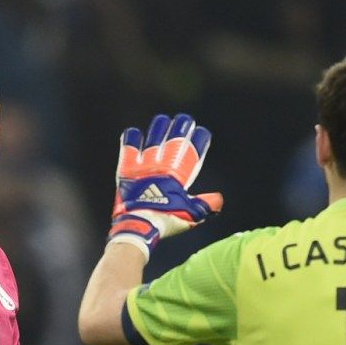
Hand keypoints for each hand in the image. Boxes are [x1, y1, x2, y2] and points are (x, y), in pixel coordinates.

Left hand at [108, 113, 223, 253]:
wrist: (139, 225)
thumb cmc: (166, 221)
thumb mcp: (191, 215)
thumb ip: (205, 204)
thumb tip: (218, 199)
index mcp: (178, 177)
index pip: (192, 154)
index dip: (198, 141)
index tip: (202, 132)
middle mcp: (162, 167)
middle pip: (174, 142)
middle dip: (181, 129)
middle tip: (185, 119)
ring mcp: (145, 168)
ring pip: (153, 141)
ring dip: (159, 130)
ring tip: (162, 119)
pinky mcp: (127, 171)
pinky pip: (129, 151)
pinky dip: (131, 141)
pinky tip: (133, 133)